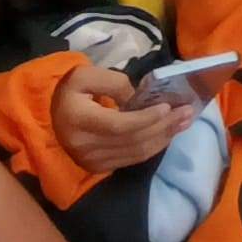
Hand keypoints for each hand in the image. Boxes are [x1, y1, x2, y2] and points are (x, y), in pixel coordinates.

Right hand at [49, 62, 182, 173]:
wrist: (54, 113)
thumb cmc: (73, 89)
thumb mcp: (88, 75)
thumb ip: (115, 84)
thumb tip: (139, 100)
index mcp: (78, 120)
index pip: (118, 126)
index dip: (145, 119)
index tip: (168, 107)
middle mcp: (83, 146)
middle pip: (132, 140)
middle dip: (163, 126)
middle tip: (188, 111)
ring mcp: (90, 160)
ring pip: (135, 153)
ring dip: (164, 138)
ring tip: (185, 122)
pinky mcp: (98, 166)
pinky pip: (131, 159)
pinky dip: (153, 147)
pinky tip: (168, 134)